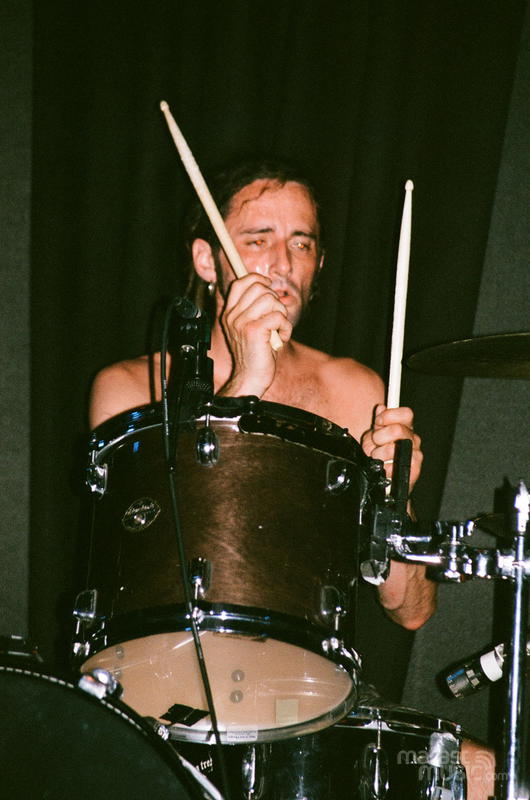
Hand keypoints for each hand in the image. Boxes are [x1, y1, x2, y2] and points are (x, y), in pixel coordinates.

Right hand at [220, 273, 291, 396]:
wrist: (250, 378)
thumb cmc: (255, 355)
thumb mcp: (250, 328)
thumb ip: (254, 309)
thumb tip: (268, 288)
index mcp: (229, 313)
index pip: (241, 282)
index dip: (258, 279)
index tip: (269, 285)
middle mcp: (232, 315)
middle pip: (259, 287)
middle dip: (274, 300)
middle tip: (276, 317)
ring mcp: (241, 322)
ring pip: (271, 299)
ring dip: (281, 314)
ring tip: (278, 329)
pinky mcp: (254, 330)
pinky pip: (278, 316)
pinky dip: (286, 328)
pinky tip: (280, 338)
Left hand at [361, 404, 422, 491]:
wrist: (387, 481)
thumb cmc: (382, 457)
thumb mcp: (375, 437)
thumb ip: (379, 423)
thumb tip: (380, 408)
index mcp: (406, 428)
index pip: (406, 413)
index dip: (389, 415)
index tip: (378, 421)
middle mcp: (413, 440)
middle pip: (397, 429)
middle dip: (379, 437)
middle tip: (376, 443)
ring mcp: (415, 455)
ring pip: (391, 449)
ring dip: (378, 454)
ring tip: (378, 458)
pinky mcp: (414, 471)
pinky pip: (392, 467)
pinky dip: (383, 468)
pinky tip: (384, 469)